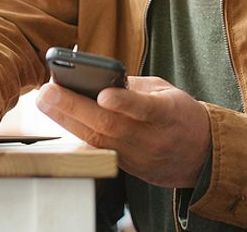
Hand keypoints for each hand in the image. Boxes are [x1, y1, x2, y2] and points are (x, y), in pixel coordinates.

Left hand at [36, 76, 210, 187]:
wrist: (201, 156)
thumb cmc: (181, 115)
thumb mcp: (166, 92)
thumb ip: (134, 87)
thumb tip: (98, 79)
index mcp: (168, 114)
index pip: (145, 109)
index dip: (124, 102)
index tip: (103, 93)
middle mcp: (151, 138)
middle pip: (109, 125)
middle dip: (73, 107)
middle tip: (47, 90)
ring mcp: (138, 156)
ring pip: (98, 139)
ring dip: (67, 120)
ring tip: (45, 101)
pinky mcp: (128, 167)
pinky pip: (98, 149)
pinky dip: (77, 132)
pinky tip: (58, 117)